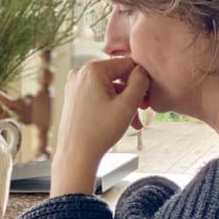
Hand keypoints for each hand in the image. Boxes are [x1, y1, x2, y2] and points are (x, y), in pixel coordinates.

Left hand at [50, 57, 149, 195]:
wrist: (76, 154)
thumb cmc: (100, 132)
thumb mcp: (128, 104)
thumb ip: (140, 81)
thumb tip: (143, 69)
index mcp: (92, 69)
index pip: (128, 64)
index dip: (141, 80)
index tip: (146, 99)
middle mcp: (80, 72)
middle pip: (118, 76)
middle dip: (132, 94)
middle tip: (142, 112)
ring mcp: (74, 84)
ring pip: (109, 87)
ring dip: (123, 102)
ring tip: (133, 122)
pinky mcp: (73, 96)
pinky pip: (98, 94)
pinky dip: (111, 104)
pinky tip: (119, 120)